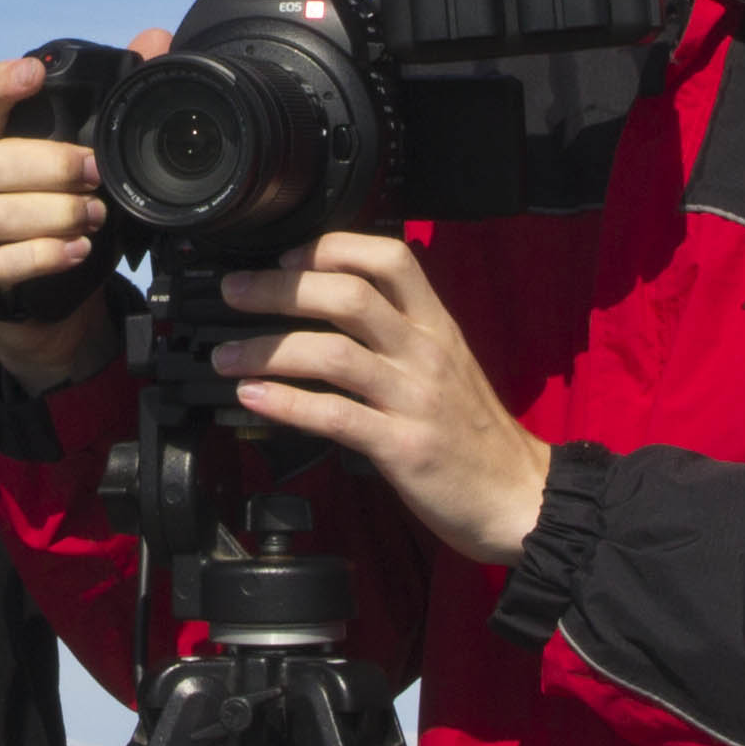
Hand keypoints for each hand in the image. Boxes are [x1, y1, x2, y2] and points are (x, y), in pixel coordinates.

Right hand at [0, 35, 165, 395]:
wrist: (63, 292)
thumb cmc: (74, 208)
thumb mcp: (99, 154)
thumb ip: (121, 96)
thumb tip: (155, 38)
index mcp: (3, 141)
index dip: (1, 85)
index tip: (33, 74)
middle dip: (50, 165)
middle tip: (95, 174)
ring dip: (55, 213)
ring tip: (95, 217)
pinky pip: (4, 263)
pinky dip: (45, 255)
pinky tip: (78, 251)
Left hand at [211, 230, 551, 564]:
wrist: (519, 497)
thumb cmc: (474, 435)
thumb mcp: (445, 366)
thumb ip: (397, 337)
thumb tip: (326, 316)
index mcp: (437, 326)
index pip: (389, 257)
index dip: (330, 248)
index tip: (286, 257)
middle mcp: (426, 353)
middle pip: (348, 296)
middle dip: (280, 289)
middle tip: (235, 293)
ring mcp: (415, 399)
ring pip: (332, 354)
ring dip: (267, 349)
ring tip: (225, 355)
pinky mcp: (404, 446)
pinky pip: (335, 416)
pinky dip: (285, 403)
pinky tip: (251, 398)